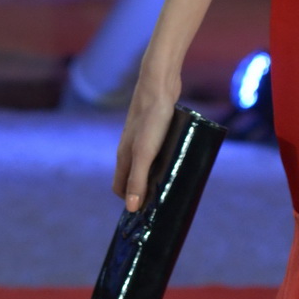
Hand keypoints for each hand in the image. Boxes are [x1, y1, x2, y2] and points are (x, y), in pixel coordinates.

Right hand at [114, 69, 180, 210]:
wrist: (159, 84)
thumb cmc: (152, 118)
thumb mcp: (145, 153)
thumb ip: (138, 179)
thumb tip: (131, 208)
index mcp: (124, 156)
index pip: (120, 187)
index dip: (129, 201)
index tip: (145, 214)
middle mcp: (130, 148)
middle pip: (133, 177)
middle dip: (144, 192)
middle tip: (163, 203)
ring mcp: (142, 138)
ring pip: (146, 163)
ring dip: (156, 176)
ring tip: (173, 185)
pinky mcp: (156, 129)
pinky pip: (158, 151)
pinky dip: (164, 161)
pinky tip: (179, 161)